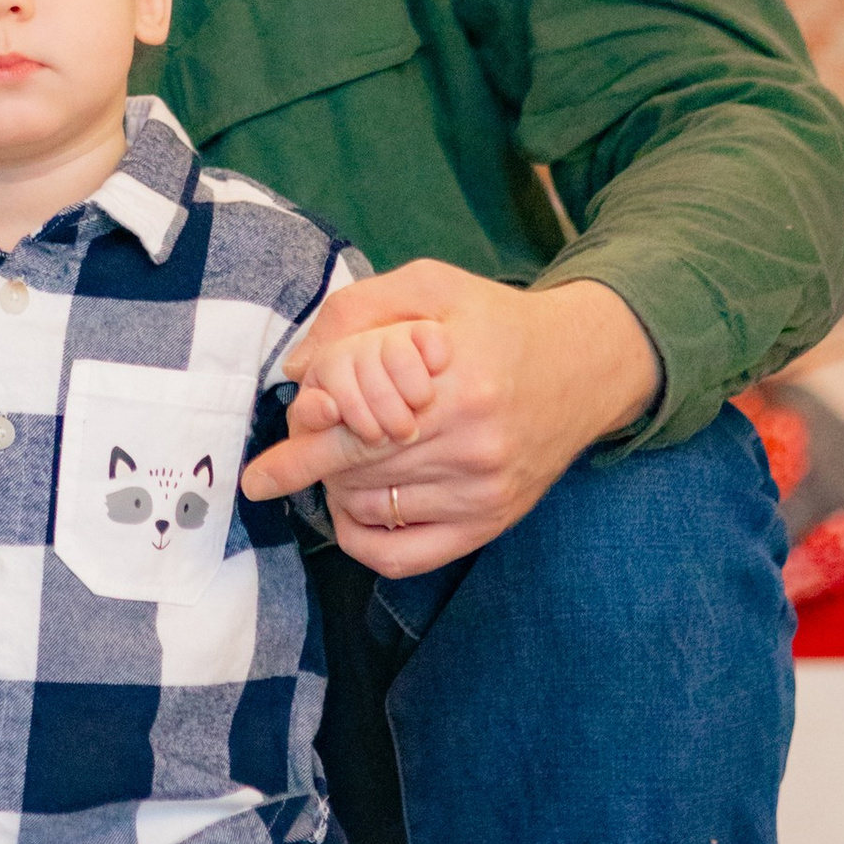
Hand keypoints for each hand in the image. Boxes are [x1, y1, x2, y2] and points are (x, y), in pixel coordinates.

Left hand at [239, 266, 660, 579]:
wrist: (585, 366)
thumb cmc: (497, 322)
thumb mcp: (432, 287)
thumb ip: (359, 312)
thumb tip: (300, 370)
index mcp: (455, 385)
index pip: (353, 433)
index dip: (298, 455)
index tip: (258, 477)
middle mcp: (473, 447)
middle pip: (356, 474)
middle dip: (317, 462)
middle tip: (306, 446)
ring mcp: (484, 493)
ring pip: (373, 510)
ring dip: (339, 492)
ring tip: (342, 462)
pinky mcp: (492, 522)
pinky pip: (407, 556)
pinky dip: (366, 541)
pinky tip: (354, 513)